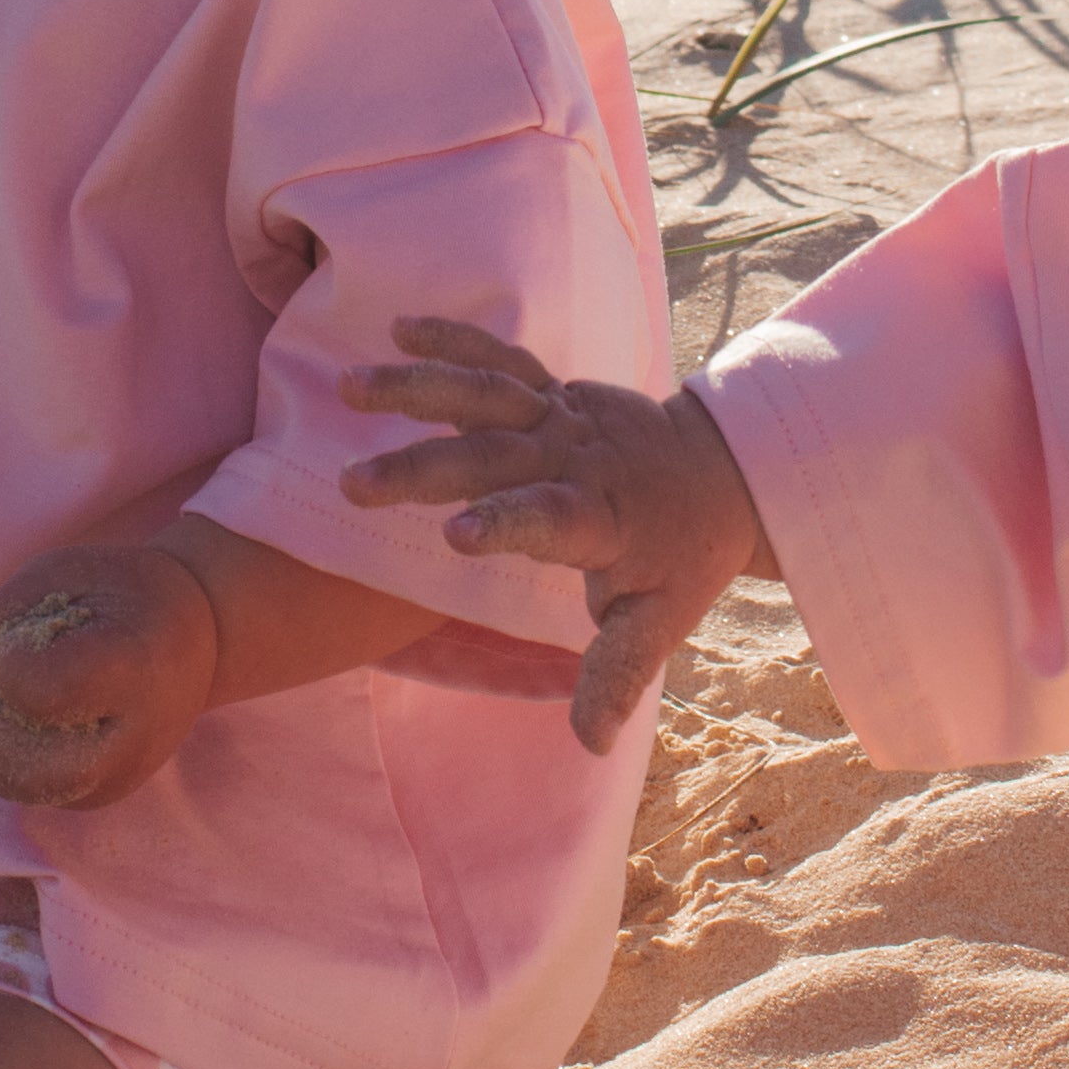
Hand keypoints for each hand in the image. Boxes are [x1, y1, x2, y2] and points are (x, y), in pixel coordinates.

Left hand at [0, 542, 222, 813]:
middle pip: (14, 761)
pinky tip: (51, 717)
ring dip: (0, 734)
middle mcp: (132, 740)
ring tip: (43, 692)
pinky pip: (22, 787)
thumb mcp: (50, 577)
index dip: (10, 656)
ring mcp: (120, 778)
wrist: (201, 634)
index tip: (44, 628)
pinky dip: (16, 753)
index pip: (33, 690)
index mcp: (129, 668)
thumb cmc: (117, 592)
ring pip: (7, 779)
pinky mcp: (102, 796)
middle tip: (30, 668)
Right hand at [338, 315, 770, 746]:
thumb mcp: (659, 620)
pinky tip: (397, 327)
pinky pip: (500, 358)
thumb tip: (591, 741)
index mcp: (600, 519)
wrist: (719, 470)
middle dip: (423, 466)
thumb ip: (617, 672)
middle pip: (494, 456)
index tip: (453, 535)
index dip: (505, 523)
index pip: (549, 519)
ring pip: (486, 393)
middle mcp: (575, 458)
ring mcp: (561, 416)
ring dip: (417, 388)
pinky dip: (453, 339)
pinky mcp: (552, 390)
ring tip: (350, 387)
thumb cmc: (680, 555)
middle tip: (356, 484)